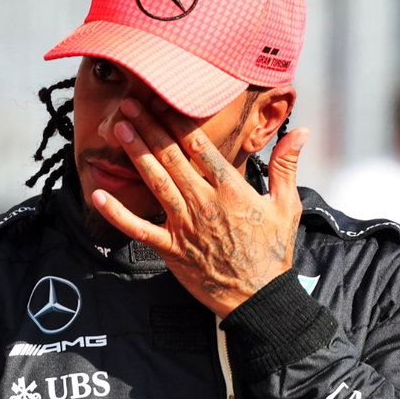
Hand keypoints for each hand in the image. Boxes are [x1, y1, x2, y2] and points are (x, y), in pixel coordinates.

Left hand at [92, 98, 308, 317]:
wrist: (258, 298)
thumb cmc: (273, 253)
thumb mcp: (287, 206)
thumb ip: (287, 165)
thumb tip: (302, 131)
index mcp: (232, 189)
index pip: (200, 147)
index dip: (178, 121)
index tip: (162, 100)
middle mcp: (205, 202)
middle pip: (172, 157)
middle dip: (150, 128)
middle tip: (131, 103)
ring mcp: (185, 225)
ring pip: (156, 182)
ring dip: (136, 154)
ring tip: (119, 129)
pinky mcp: (171, 248)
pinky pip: (139, 228)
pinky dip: (116, 213)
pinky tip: (97, 195)